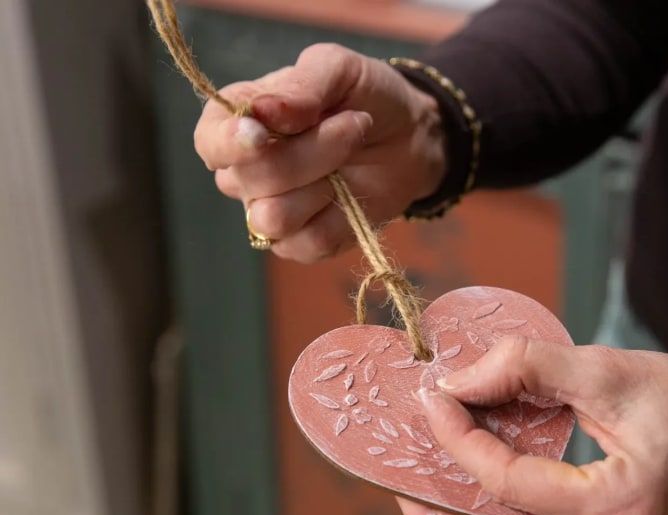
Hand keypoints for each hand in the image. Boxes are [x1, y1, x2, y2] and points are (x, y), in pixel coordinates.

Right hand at [193, 43, 446, 261]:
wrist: (410, 137)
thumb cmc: (365, 97)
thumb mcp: (339, 70)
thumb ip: (302, 85)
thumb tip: (264, 112)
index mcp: (237, 121)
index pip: (209, 142)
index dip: (231, 143)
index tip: (262, 134)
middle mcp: (244, 171)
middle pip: (253, 179)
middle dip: (314, 151)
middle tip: (353, 124)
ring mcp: (269, 211)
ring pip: (275, 218)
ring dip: (325, 185)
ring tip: (352, 156)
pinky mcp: (301, 243)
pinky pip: (307, 243)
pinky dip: (340, 218)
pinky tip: (351, 194)